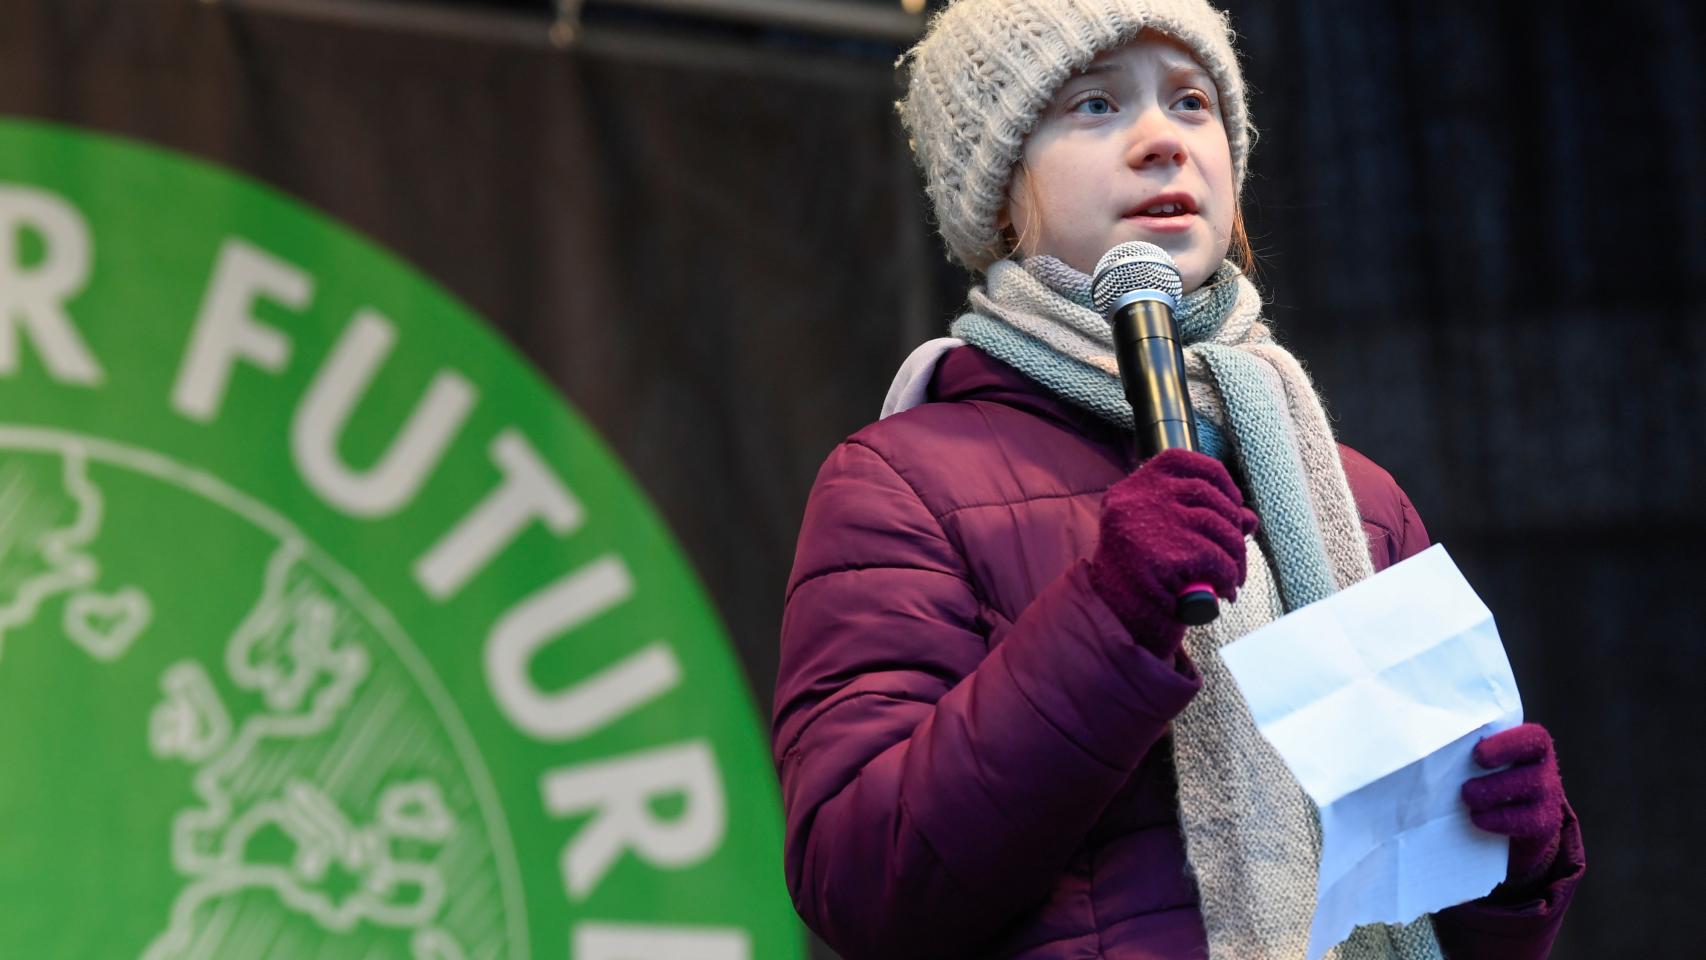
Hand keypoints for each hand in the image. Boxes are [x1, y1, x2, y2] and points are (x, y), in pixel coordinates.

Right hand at [1088, 448, 1258, 657]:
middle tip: (1236, 557)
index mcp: (1134, 487)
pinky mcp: (1167, 556)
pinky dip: (1229, 578)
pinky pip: (1220, 561)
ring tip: (1232, 578)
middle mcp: (1140, 498)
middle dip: (1234, 529)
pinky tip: (1223, 590)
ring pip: (1221, 529)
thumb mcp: (1163, 536)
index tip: (1234, 501)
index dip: (1219, 479)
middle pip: (1210, 497)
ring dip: (1236, 558)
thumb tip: (1249, 518)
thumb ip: (1201, 518)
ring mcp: (1153, 524)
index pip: (1185, 462)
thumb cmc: (1140, 574)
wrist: (1112, 618)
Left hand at [1461, 723, 1566, 888]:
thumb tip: (1426, 732)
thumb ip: (1470, 744)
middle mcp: (1545, 768)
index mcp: (1531, 745)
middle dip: (1495, 780)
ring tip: (1468, 799)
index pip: (1532, 738)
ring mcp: (1548, 796)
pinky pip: (1526, 821)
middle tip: (1466, 789)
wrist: (1515, 818)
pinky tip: (1477, 818)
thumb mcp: (1484, 757)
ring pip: (1531, 790)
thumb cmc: (1488, 775)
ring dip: (1494, 796)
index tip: (1478, 755)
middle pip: (1531, 769)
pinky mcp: (1543, 823)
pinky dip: (1497, 820)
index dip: (1507, 745)